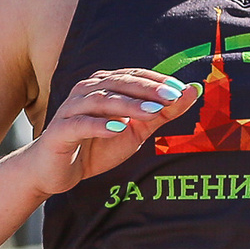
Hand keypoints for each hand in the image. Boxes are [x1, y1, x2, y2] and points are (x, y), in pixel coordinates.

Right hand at [21, 68, 199, 196]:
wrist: (57, 172)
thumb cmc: (96, 146)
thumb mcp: (135, 131)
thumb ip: (162, 112)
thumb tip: (193, 90)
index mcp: (104, 85)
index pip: (134, 76)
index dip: (158, 81)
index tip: (181, 90)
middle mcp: (86, 90)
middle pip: (119, 83)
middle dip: (148, 90)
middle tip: (172, 97)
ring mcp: (71, 109)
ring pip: (101, 100)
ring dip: (128, 105)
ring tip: (152, 113)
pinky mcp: (59, 130)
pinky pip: (80, 124)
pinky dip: (100, 125)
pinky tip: (118, 128)